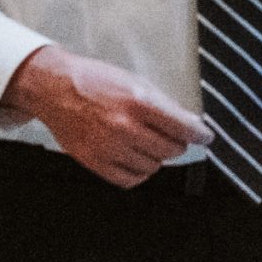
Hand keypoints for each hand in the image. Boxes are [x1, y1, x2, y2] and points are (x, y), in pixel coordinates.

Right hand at [0, 45, 211, 188]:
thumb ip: (163, 103)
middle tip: (172, 137)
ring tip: (147, 144)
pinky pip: (129, 180)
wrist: (56, 88)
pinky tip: (136, 160)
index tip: (205, 137)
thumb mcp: (134, 81)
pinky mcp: (95, 162)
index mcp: (138, 102)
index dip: (199, 134)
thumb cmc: (95, 80)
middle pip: (170, 150)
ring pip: (152, 167)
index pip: (182, 127)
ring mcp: (109, 147)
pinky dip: (139, 173)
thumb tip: (190, 122)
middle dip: (177, 144)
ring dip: (156, 158)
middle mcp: (125, 126)